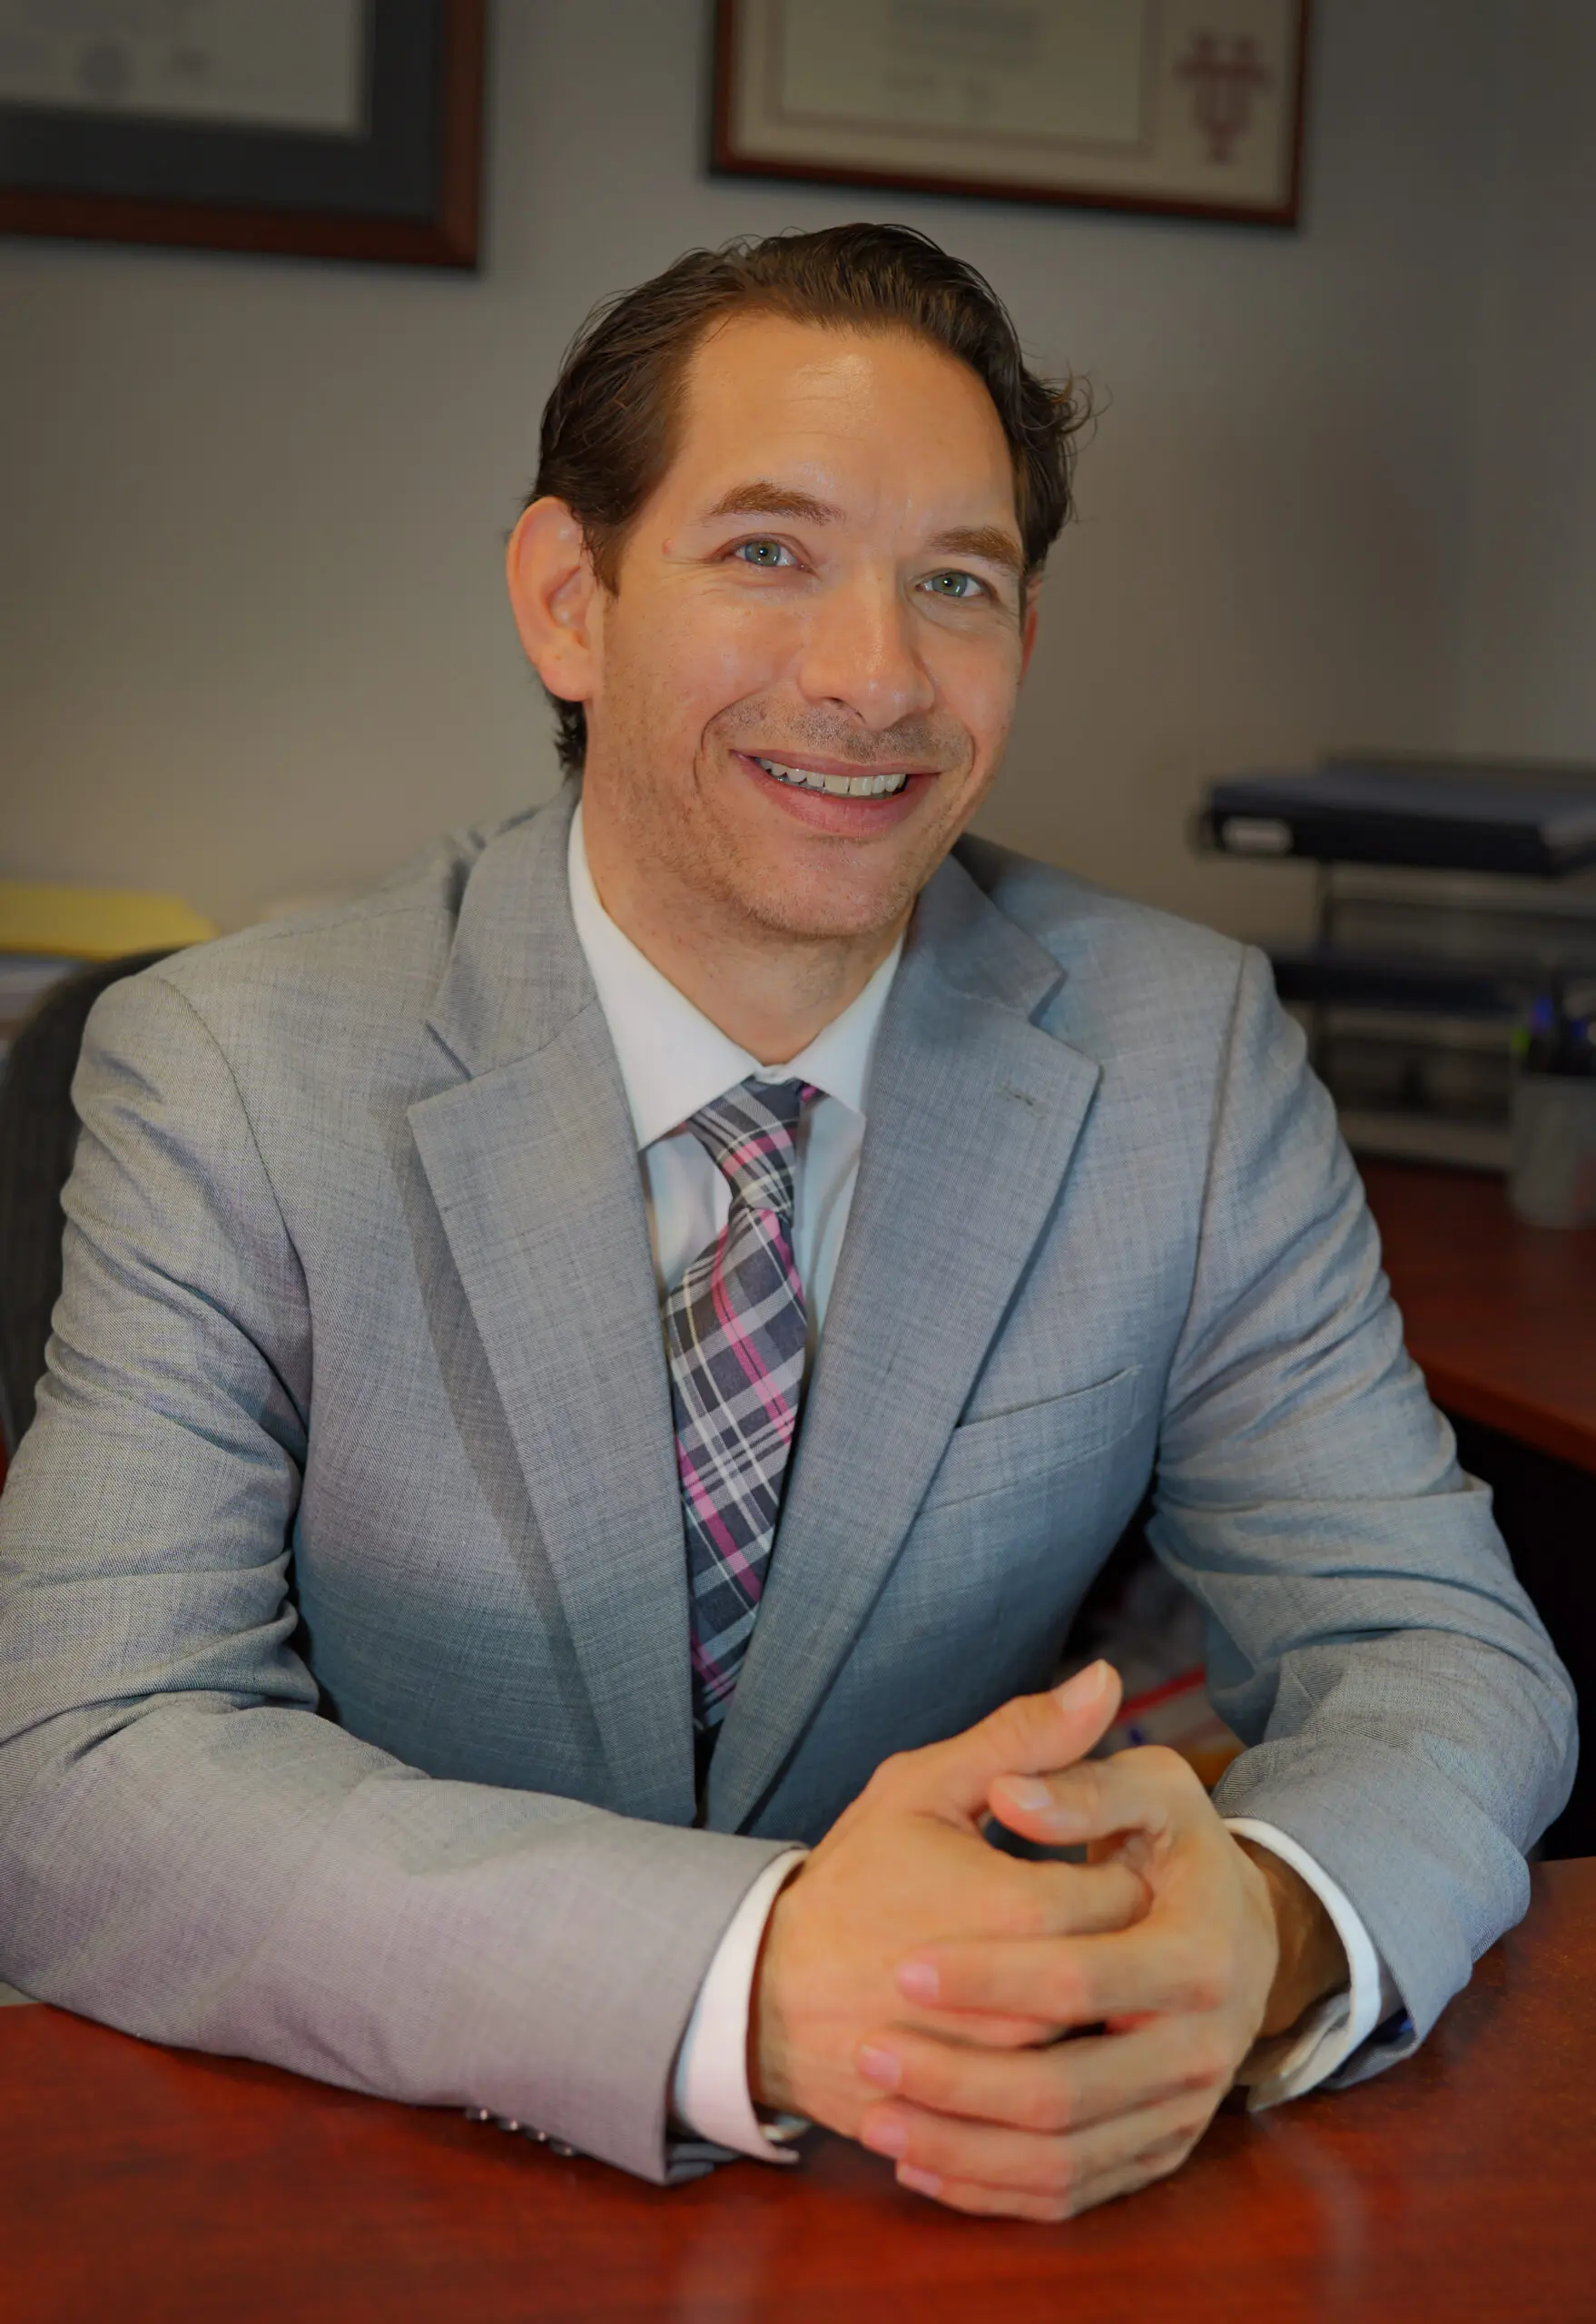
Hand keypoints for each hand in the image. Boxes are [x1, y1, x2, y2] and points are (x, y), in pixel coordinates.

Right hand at [750, 1662, 1147, 2132]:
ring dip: (1095, 2008)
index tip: (1088, 1859)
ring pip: (1101, 2040)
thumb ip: (1024, 1738)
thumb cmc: (852, 1881)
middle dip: (1116, 1942)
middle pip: (1125, 1971)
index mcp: (1018, 1911)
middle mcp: (1024, 2007)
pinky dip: (1064, 2068)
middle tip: (1079, 1916)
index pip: (1130, 1891)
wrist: (766, 1995)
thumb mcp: (922, 1788)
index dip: (1117, 1868)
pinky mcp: (986, 2128)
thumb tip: (1106, 1678)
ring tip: (1054, 1970)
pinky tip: (1032, 2030)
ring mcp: (1005, 2079)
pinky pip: (1061, 2104)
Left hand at [851, 1745, 1345, 2220]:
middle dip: (957, 2078)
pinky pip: (1071, 2194)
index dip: (989, 1977)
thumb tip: (1012, 1791)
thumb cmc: (1174, 1844)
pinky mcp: (1154, 2150)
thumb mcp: (1146, 1788)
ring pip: (1061, 2159)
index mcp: (1198, 1954)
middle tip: (869, 2053)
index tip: (904, 1966)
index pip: (1079, 1980)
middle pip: (1064, 2090)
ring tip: (873, 2117)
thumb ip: (1077, 1782)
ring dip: (960, 2147)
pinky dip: (991, 2190)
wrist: (1239, 1927)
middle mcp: (1202, 2048)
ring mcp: (1180, 2110)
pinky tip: (917, 2163)